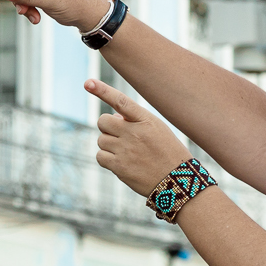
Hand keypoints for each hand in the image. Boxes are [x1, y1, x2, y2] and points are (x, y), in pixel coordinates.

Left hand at [89, 79, 192, 198]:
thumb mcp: (157, 130)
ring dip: (109, 145)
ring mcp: (125, 149)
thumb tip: (112, 119)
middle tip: (119, 136)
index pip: (120, 101)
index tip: (88, 83)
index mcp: (146, 120)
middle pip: (103, 121)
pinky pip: (100, 157)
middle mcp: (134, 132)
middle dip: (107, 128)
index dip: (102, 91)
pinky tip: (120, 162)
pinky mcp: (119, 166)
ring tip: (126, 153)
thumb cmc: (168, 153)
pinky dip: (106, 159)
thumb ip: (135, 121)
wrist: (177, 182)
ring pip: (101, 140)